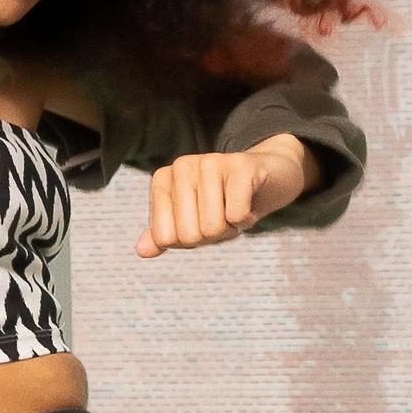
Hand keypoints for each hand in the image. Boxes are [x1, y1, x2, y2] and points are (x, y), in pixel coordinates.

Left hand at [134, 135, 310, 258]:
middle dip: (212, 236)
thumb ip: (164, 235)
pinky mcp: (241, 165)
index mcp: (162, 180)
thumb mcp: (191, 222)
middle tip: (223, 214)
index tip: (202, 221)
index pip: (164, 238)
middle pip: (189, 235)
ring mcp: (210, 161)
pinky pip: (237, 215)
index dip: (189, 241)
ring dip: (231, 227)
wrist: (270, 176)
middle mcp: (181, 166)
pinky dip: (247, 219)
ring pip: (213, 227)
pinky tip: (250, 201)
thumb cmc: (224, 203)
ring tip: (236, 206)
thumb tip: (141, 251)